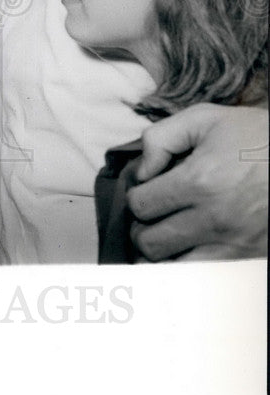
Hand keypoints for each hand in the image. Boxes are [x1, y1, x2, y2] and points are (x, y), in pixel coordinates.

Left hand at [127, 104, 267, 260]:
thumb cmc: (256, 137)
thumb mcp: (206, 119)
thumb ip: (161, 137)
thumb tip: (142, 169)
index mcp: (199, 181)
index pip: (140, 205)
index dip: (137, 196)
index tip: (147, 189)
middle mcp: (214, 219)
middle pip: (150, 243)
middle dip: (143, 227)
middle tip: (153, 214)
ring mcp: (233, 244)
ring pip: (172, 267)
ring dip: (162, 251)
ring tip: (168, 232)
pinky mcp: (247, 257)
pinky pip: (202, 275)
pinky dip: (188, 264)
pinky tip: (189, 245)